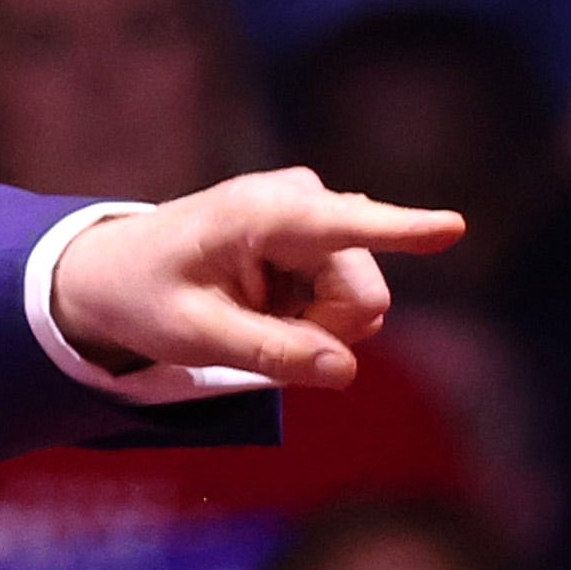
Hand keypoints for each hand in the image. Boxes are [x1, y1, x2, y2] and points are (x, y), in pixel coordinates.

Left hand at [43, 168, 451, 390]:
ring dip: (316, 327)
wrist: (116, 269)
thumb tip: (346, 369)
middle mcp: (300, 200)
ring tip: (254, 315)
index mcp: (261, 214)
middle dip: (325, 333)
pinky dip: (312, 316)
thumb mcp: (192, 335)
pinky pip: (348, 298)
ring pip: (362, 303)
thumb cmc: (145, 296)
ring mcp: (315, 213)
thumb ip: (268, 353)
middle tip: (256, 333)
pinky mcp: (322, 232)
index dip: (402, 229)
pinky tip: (267, 306)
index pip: (344, 225)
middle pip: (364, 297)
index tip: (454, 227)